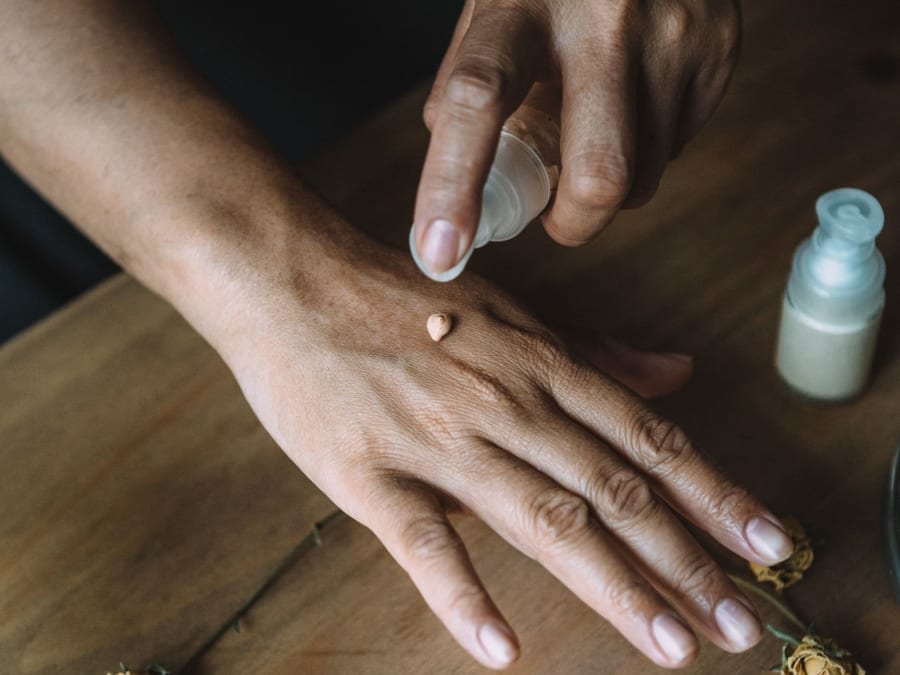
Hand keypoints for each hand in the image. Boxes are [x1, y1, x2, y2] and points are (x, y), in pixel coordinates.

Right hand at [213, 222, 790, 669]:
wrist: (295, 283)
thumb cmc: (403, 301)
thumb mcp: (512, 314)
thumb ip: (595, 352)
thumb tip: (677, 371)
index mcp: (541, 364)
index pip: (647, 439)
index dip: (714, 495)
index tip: (768, 543)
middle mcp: (506, 403)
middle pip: (613, 491)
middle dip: (685, 561)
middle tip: (738, 623)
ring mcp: (439, 441)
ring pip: (543, 521)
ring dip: (614, 589)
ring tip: (669, 646)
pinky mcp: (372, 475)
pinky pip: (423, 545)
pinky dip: (464, 599)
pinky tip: (503, 649)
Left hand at [413, 0, 739, 274]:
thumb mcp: (496, 7)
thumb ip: (468, 82)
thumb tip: (452, 181)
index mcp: (521, 3)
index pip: (478, 99)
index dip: (452, 184)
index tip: (439, 253)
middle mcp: (603, 18)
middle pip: (599, 174)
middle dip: (575, 224)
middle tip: (557, 219)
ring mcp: (673, 35)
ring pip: (644, 176)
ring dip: (612, 184)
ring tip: (598, 128)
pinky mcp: (718, 52)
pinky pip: (677, 147)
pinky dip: (647, 148)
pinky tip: (636, 100)